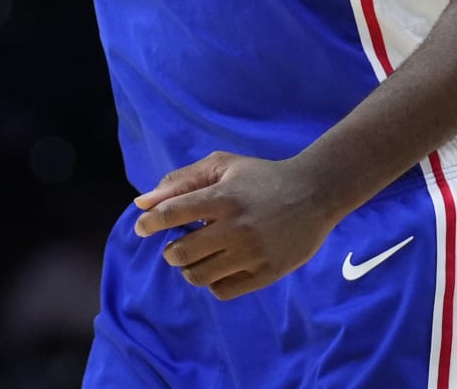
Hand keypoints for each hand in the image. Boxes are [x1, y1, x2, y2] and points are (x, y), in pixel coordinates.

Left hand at [132, 152, 341, 299]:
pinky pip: (222, 290)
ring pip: (198, 276)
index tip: (142, 227)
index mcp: (223, 196)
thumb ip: (181, 180)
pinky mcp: (266, 273)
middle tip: (176, 244)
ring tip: (196, 256)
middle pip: (182, 252)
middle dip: (170, 250)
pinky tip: (219, 266)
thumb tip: (141, 203)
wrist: (315, 193)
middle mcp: (236, 227)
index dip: (149, 222)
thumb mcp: (222, 166)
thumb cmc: (261, 177)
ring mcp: (252, 254)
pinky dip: (212, 281)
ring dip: (188, 268)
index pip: (172, 213)